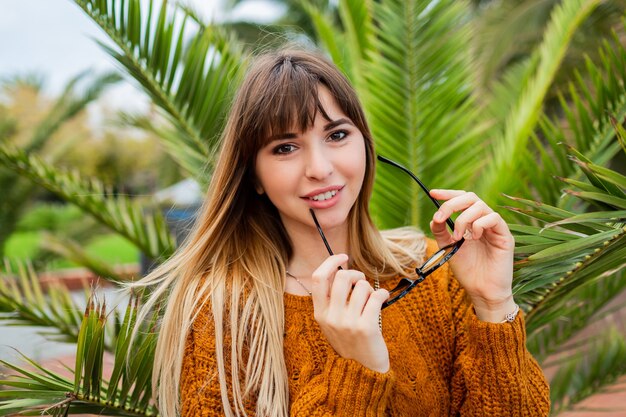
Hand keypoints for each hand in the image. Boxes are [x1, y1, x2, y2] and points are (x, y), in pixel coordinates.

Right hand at [311, 254, 389, 372]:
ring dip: (370, 289)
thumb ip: (332, 299)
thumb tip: (341, 269)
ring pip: (362, 286)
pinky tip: (383, 299)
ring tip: (372, 300)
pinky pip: (376, 296)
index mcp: (320, 313)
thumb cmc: (351, 340)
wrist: (362, 371)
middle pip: (343, 277)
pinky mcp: (366, 327)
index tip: (343, 257)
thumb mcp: (332, 322)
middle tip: (362, 283)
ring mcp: (348, 323)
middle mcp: (331, 317)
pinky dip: (383, 294)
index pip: (318, 278)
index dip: (331, 262)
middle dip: (357, 274)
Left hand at [429, 190, 515, 321]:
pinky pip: (494, 218)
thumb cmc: (467, 270)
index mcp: (470, 222)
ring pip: (480, 206)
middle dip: (452, 203)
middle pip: (471, 197)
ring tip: (459, 236)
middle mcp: (483, 221)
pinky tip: (474, 237)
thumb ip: (441, 232)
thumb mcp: (448, 247)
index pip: (462, 200)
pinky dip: (479, 224)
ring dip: (464, 218)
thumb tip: (435, 217)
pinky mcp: (505, 236)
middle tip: (441, 217)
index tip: (432, 193)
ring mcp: (495, 228)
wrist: (481, 290)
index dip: (448, 194)